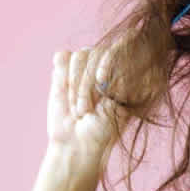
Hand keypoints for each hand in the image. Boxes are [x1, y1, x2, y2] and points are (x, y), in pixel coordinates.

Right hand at [46, 45, 126, 162]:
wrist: (77, 143)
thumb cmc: (104, 130)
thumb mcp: (120, 108)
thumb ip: (124, 82)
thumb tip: (125, 50)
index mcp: (126, 74)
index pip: (124, 47)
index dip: (110, 60)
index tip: (102, 81)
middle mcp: (107, 67)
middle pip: (99, 52)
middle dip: (90, 83)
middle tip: (88, 110)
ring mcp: (86, 67)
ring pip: (81, 55)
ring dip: (78, 84)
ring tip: (80, 109)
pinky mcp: (64, 70)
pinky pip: (63, 57)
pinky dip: (63, 74)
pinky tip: (66, 92)